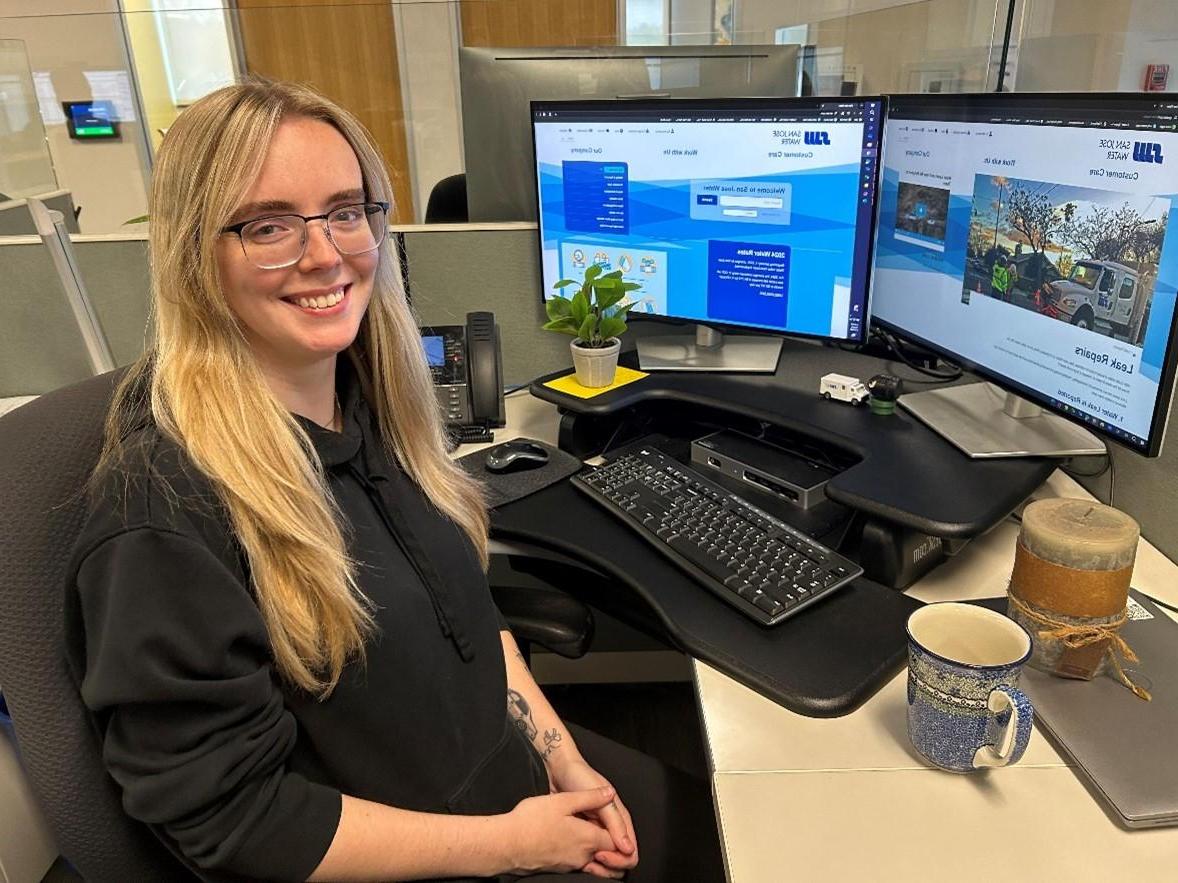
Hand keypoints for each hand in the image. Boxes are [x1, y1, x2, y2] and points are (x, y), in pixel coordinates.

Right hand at [502, 787, 618, 877]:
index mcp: (588, 839)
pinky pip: (576, 863)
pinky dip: (579, 854)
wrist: (505, 845)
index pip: (616, 843)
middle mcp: (582, 856)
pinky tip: (570, 841)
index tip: (618, 827)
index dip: (620, 836)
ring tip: (588, 834)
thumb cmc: (532, 821)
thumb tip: (609, 793)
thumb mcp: (563, 801)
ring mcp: (569, 865)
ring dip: (595, 851)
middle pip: (606, 855)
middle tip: (607, 831)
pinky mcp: (557, 868)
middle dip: (610, 847)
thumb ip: (590, 797)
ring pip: (591, 860)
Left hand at [549, 759, 637, 876]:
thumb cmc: (581, 777)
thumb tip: (628, 848)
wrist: (560, 768)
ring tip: (583, 862)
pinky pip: (590, 853)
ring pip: (605, 858)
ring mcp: (598, 830)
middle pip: (619, 859)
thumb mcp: (601, 799)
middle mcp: (611, 827)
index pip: (630, 852)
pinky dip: (587, 859)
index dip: (618, 859)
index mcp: (621, 819)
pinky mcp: (584, 832)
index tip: (600, 855)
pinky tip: (577, 858)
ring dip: (598, 866)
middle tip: (591, 861)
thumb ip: (615, 822)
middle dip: (609, 866)